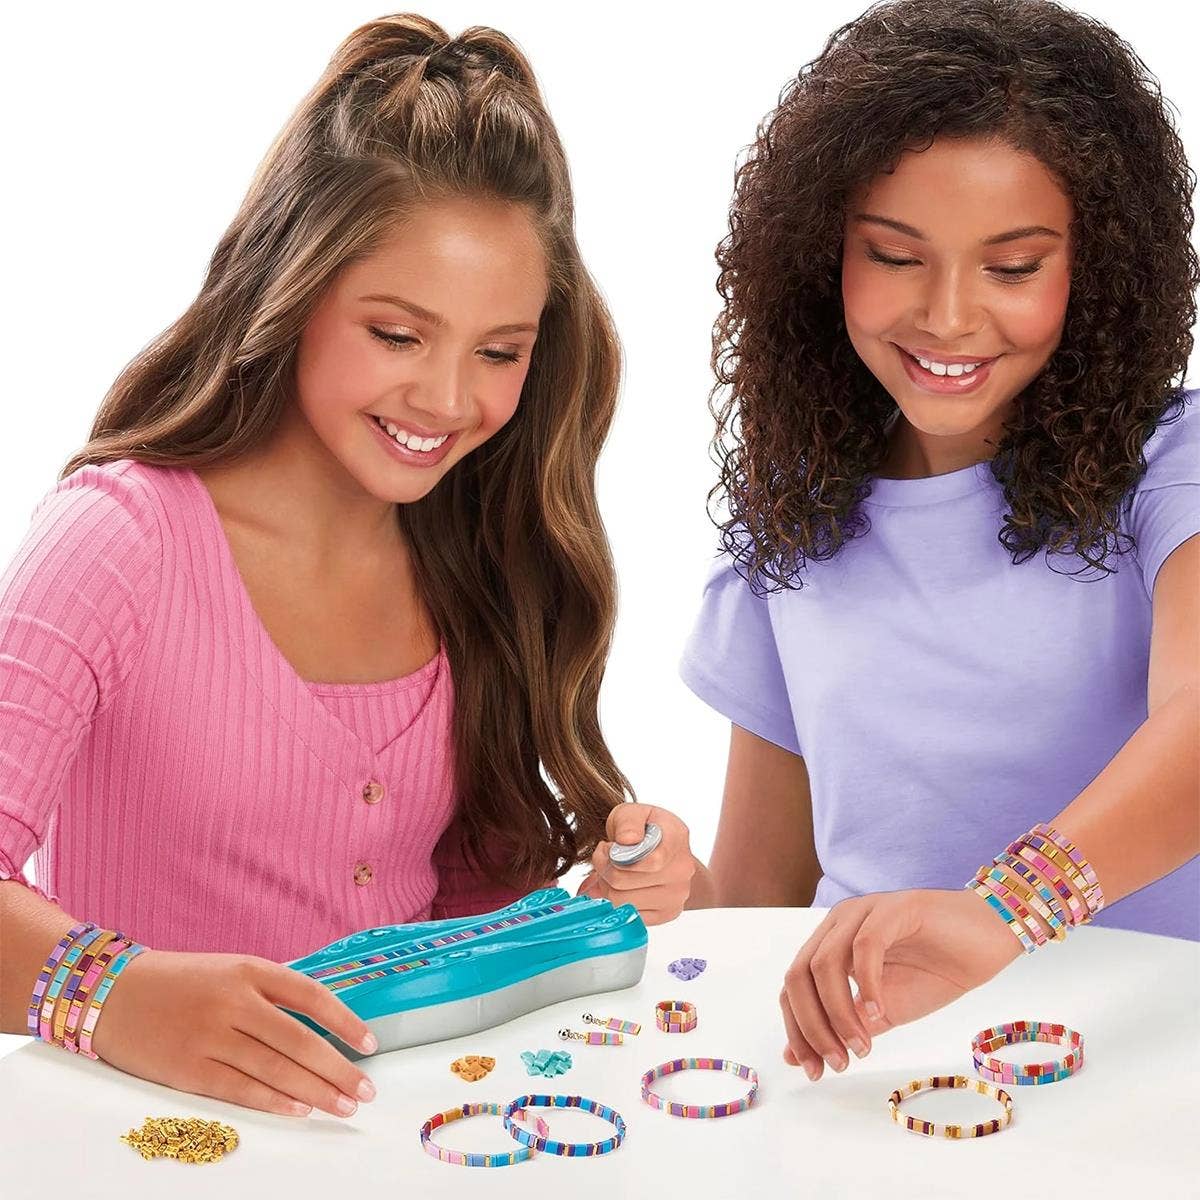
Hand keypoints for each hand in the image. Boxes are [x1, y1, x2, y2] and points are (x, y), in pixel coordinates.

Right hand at [90, 947, 378, 1117]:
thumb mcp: (229, 970)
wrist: (110, 993)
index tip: (369, 1044)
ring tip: (344, 1106)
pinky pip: (240, 1089)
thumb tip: (319, 1026)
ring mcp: (210, 1036)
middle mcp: (234, 1001)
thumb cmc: (179, 982)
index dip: (345, 1022)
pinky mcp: (188, 1068)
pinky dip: (274, 1102)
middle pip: (300, 1040)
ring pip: (276, 1069)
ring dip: (316, 1091)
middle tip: (365, 1090)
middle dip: (339, 1069)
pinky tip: (300, 1110)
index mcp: (249, 970)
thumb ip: (270, 993)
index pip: (311, 996)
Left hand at [576, 803, 695, 924]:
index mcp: (677, 838)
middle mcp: (682, 870)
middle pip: (624, 882)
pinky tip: (622, 887)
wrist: (664, 850)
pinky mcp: (667, 913)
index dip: (617, 856)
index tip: (610, 847)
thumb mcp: (632, 812)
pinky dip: (617, 902)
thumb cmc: (645, 830)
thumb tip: (627, 840)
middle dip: (604, 868)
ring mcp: (677, 895)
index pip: (650, 861)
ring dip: (607, 886)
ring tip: (613, 870)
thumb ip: (628, 821)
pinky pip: (629, 915)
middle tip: (606, 857)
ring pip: (621, 901)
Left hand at [779, 888, 1022, 1079]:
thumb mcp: (886, 1010)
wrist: (989, 939)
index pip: (793, 987)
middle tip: (837, 1064)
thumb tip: (797, 1056)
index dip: (797, 1030)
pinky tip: (881, 1015)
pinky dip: (867, 985)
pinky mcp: (894, 909)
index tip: (813, 1071)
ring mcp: (863, 913)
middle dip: (810, 1026)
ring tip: (861, 1048)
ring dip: (838, 1014)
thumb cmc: (936, 971)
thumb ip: (846, 1025)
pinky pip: (865, 947)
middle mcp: (838, 924)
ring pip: (824, 963)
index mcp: (830, 944)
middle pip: (798, 975)